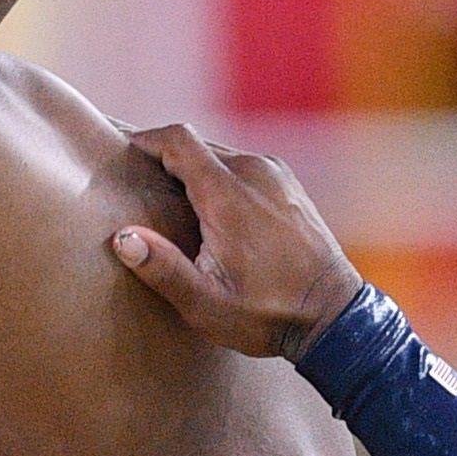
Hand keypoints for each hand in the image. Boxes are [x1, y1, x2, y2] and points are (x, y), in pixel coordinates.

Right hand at [111, 126, 361, 361]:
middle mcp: (254, 172)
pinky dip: (220, 178)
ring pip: (222, 156)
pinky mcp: (289, 186)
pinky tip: (212, 210)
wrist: (333, 316)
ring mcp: (277, 176)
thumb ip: (163, 268)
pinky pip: (245, 168)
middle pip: (198, 146)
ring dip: (194, 170)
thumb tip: (124, 238)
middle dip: (165, 158)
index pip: (179, 140)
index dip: (146, 139)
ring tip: (172, 198)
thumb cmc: (268, 314)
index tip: (123, 149)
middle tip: (139, 181)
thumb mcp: (206, 303)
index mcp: (229, 195)